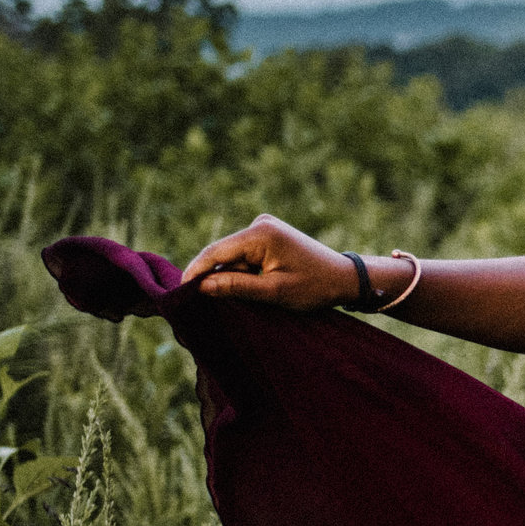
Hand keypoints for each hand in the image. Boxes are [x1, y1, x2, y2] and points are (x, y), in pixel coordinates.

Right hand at [180, 215, 357, 310]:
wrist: (344, 277)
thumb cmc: (314, 286)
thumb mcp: (274, 291)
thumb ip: (236, 287)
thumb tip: (201, 286)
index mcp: (261, 233)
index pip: (216, 252)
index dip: (196, 271)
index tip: (180, 291)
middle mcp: (260, 223)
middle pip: (223, 253)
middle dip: (216, 276)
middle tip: (215, 302)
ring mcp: (264, 226)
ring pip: (233, 256)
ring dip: (234, 276)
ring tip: (255, 294)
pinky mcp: (268, 234)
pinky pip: (245, 254)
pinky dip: (244, 271)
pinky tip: (257, 285)